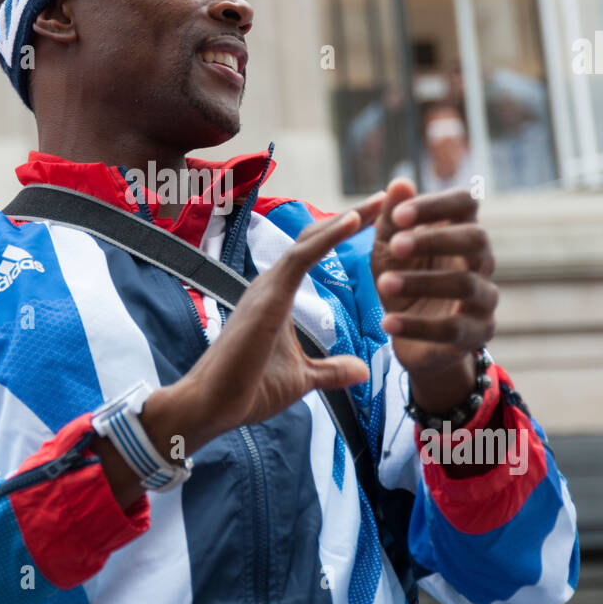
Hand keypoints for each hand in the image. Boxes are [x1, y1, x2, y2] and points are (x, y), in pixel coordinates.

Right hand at [144, 193, 385, 457]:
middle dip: (352, 216)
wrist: (214, 407)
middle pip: (315, 237)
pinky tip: (353, 221)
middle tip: (388, 196)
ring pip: (310, 239)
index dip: (343, 231)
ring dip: (346, 219)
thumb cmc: (249, 390)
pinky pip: (301, 257)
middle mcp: (271, 283)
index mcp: (278, 295)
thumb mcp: (303, 379)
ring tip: (380, 201)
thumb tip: (362, 370)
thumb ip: (331, 370)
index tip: (377, 217)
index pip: (314, 252)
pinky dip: (328, 236)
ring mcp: (267, 287)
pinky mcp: (268, 296)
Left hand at [371, 179, 498, 414]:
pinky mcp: (476, 334)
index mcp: (462, 232)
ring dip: (421, 282)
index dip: (435, 205)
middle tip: (396, 247)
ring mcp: (484, 299)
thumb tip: (400, 182)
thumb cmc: (403, 281)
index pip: (466, 203)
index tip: (399, 215)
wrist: (412, 338)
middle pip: (475, 239)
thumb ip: (392, 220)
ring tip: (383, 283)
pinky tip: (387, 322)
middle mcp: (481, 262)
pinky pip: (452, 329)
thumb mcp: (388, 251)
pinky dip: (417, 325)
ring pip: (466, 284)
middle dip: (435, 239)